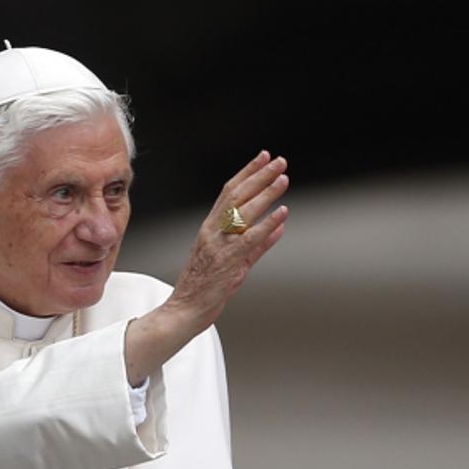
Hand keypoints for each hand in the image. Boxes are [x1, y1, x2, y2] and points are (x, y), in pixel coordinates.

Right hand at [124, 151, 288, 385]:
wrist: (184, 311)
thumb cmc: (206, 286)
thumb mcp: (234, 260)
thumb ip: (258, 242)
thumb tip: (280, 225)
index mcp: (210, 226)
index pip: (230, 191)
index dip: (248, 172)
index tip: (264, 157)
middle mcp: (212, 231)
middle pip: (237, 195)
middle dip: (259, 175)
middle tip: (279, 161)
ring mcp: (219, 245)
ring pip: (244, 212)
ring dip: (266, 194)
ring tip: (283, 180)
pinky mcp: (228, 262)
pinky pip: (250, 239)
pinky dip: (267, 225)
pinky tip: (282, 214)